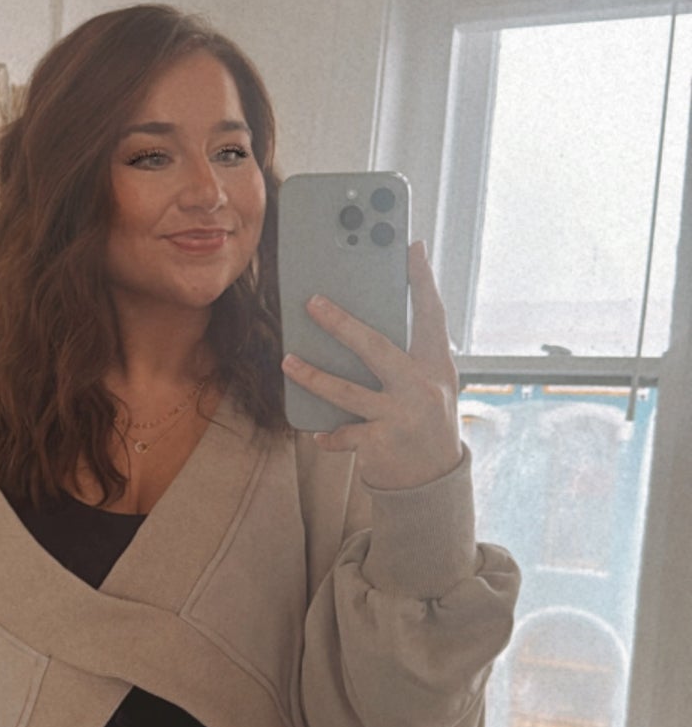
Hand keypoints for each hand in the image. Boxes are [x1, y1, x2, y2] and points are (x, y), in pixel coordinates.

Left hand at [281, 240, 462, 490]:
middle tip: (312, 302)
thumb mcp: (430, 384)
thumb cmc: (425, 420)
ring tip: (288, 361)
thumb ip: (410, 353)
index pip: (431, 315)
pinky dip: (328, 434)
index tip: (410, 245)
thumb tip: (365, 318)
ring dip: (313, 375)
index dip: (422, 280)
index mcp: (437, 366)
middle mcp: (422, 388)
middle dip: (341, 324)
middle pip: (376, 348)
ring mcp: (401, 417)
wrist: (435, 481)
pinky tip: (316, 432)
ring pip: (347, 391)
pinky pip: (343, 433)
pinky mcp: (381, 444)